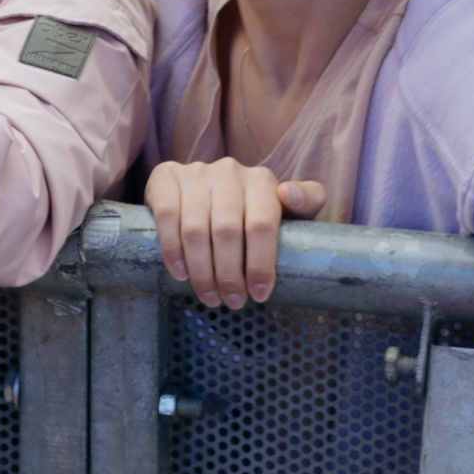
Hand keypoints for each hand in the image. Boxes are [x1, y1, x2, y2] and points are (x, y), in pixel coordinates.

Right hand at [146, 159, 328, 308]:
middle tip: (232, 302)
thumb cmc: (254, 211)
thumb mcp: (288, 209)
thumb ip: (307, 199)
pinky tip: (180, 273)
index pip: (261, 224)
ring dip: (202, 271)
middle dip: (229, 275)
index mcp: (261, 180)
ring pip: (196, 229)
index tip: (259, 295)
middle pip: (227, 231)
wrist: (205, 191)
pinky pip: (167, 216)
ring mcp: (195, 172)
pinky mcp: (166, 177)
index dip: (260, 263)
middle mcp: (228, 171)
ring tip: (210, 296)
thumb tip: (290, 195)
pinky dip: (173, 250)